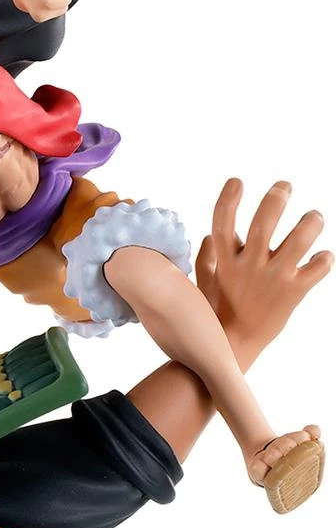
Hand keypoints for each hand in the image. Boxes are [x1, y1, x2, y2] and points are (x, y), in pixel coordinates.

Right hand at [197, 179, 331, 364]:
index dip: (229, 197)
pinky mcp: (294, 293)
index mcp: (224, 260)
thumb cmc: (215, 312)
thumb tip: (212, 236)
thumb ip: (207, 257)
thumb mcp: (204, 282)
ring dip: (310, 223)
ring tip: (314, 217)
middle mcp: (248, 266)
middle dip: (276, 198)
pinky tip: (321, 257)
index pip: (222, 220)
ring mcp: (272, 279)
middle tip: (284, 186)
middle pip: (263, 223)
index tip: (237, 181)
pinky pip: (317, 269)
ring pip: (299, 241)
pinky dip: (324, 259)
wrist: (234, 347)